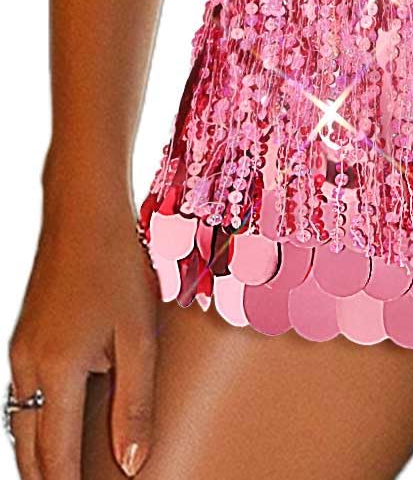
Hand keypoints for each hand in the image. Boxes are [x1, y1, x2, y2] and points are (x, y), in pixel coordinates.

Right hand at [7, 206, 159, 477]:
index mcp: (56, 372)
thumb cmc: (119, 268)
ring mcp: (20, 352)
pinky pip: (24, 397)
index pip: (55, 457)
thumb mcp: (138, 336)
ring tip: (69, 476)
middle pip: (29, 449)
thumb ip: (135, 402)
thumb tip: (131, 464)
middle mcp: (27, 368)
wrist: (83, 214)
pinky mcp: (24, 338)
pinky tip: (61, 428)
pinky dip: (39, 423)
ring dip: (40, 455)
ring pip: (22, 424)